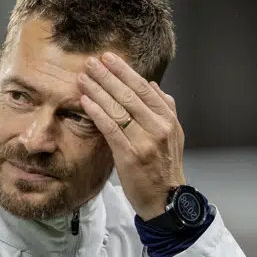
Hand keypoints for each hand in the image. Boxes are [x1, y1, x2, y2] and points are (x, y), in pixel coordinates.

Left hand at [78, 52, 186, 219]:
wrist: (166, 199)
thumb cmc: (165, 167)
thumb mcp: (173, 135)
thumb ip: (165, 108)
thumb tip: (153, 85)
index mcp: (168, 119)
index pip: (144, 88)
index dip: (125, 71)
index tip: (109, 58)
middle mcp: (159, 127)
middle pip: (130, 94)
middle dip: (108, 76)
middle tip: (91, 61)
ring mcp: (145, 141)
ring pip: (119, 109)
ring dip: (99, 90)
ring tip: (83, 78)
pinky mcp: (131, 156)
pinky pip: (112, 129)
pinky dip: (98, 113)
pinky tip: (86, 101)